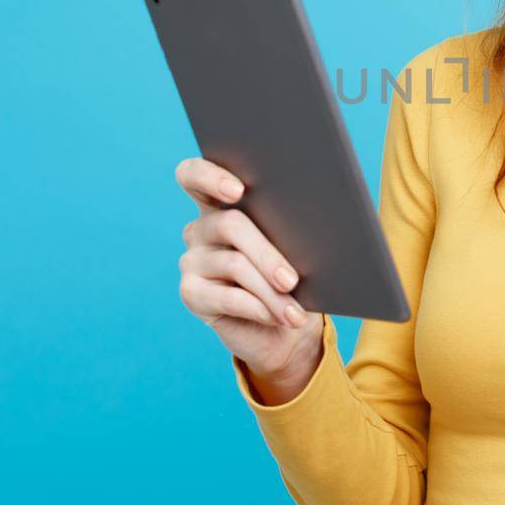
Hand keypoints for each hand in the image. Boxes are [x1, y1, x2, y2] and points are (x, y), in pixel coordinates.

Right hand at [174, 157, 326, 384]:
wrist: (285, 329)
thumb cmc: (294, 278)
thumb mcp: (296, 247)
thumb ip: (290, 226)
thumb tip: (313, 219)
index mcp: (222, 203)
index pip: (195, 175)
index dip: (211, 176)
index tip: (239, 190)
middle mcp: (201, 227)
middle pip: (230, 224)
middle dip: (267, 254)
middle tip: (292, 279)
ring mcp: (192, 260)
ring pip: (235, 264)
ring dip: (271, 292)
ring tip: (295, 310)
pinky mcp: (190, 292)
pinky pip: (227, 297)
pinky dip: (259, 308)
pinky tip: (278, 316)